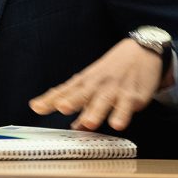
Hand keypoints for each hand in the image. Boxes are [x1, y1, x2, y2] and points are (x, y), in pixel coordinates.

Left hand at [29, 38, 168, 130]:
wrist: (142, 51)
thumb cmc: (114, 69)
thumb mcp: (95, 83)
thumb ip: (83, 105)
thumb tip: (74, 127)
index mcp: (85, 81)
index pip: (65, 91)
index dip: (50, 99)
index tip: (36, 106)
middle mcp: (97, 84)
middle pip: (82, 93)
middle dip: (72, 101)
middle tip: (61, 107)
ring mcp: (115, 89)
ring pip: (104, 100)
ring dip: (95, 111)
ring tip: (89, 122)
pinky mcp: (132, 95)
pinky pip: (126, 106)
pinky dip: (122, 114)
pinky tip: (117, 124)